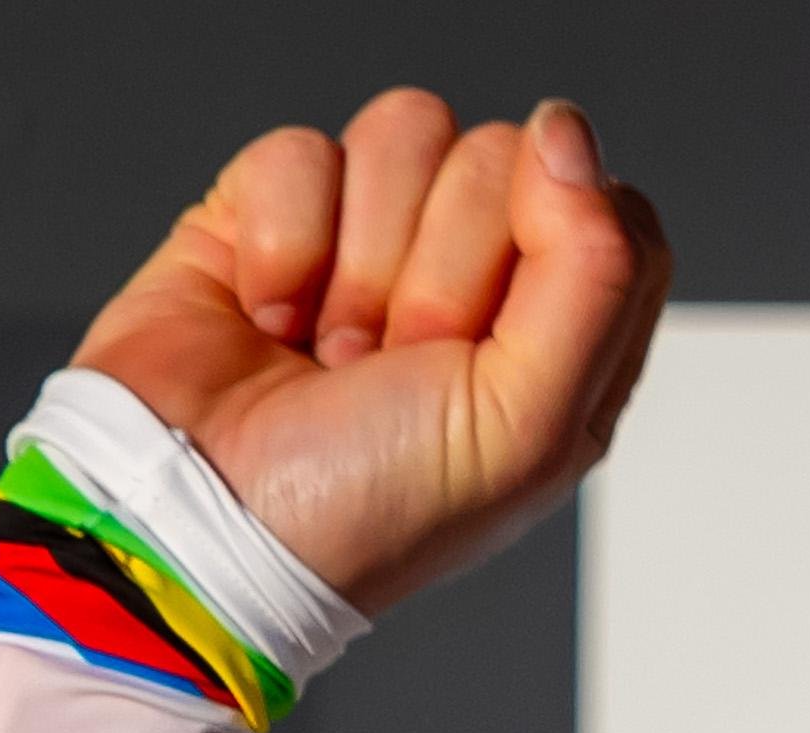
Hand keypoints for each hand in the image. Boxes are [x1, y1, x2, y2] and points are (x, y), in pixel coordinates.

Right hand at [69, 89, 667, 614]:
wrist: (200, 523)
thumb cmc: (367, 510)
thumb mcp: (528, 424)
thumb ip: (595, 272)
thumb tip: (569, 131)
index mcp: (558, 339)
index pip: (609, 209)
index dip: (556, 248)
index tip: (495, 336)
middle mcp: (474, 280)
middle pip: (501, 160)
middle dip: (440, 276)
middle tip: (396, 368)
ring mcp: (372, 238)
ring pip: (407, 134)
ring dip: (362, 263)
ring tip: (332, 353)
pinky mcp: (275, 211)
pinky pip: (303, 151)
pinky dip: (282, 244)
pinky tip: (268, 320)